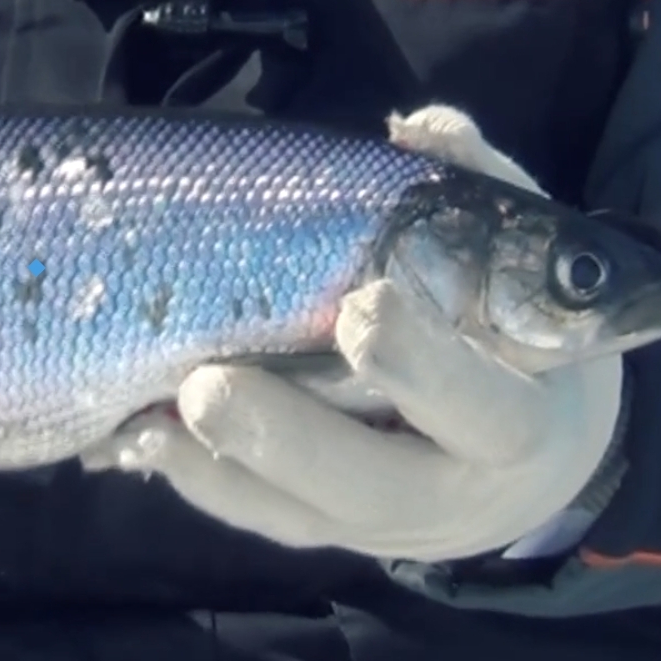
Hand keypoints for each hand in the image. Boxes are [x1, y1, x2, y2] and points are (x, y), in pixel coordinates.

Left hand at [82, 105, 625, 562]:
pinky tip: (128, 435)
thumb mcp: (525, 270)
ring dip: (210, 467)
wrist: (532, 467)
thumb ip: (477, 191)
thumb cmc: (522, 344)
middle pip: (365, 482)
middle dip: (284, 435)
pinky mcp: (321, 531)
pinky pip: (252, 515)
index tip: (361, 307)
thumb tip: (415, 129)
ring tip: (142, 420)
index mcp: (518, 427)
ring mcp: (376, 523)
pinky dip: (190, 477)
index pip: (479, 407)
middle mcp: (449, 492)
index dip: (420, 365)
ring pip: (291, 513)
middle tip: (207, 386)